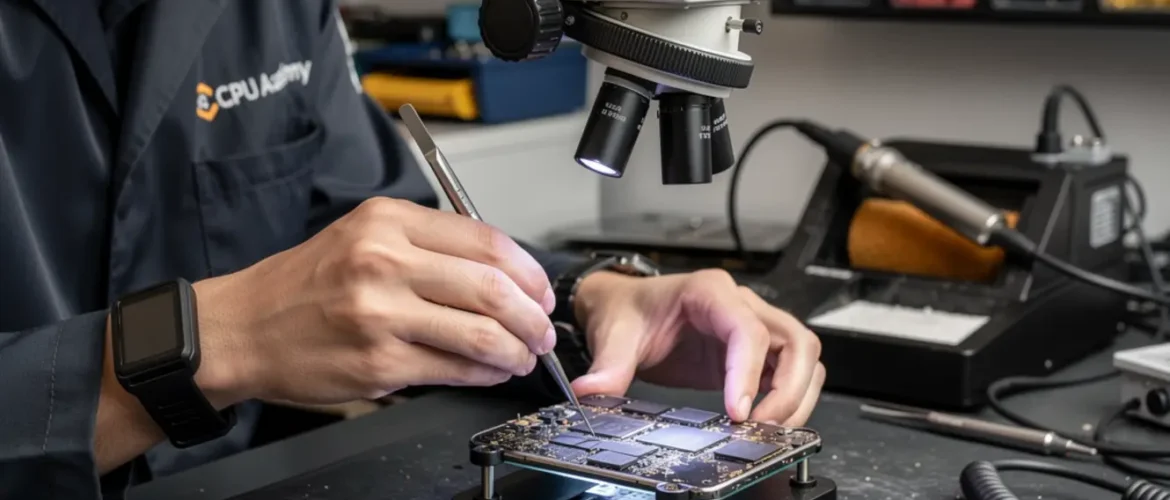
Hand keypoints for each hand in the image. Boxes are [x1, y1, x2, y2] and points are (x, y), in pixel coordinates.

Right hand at [190, 197, 556, 406]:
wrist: (241, 328)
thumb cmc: (303, 285)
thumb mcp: (361, 236)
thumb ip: (427, 245)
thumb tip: (501, 271)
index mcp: (387, 221)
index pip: (485, 240)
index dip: (529, 270)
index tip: (540, 288)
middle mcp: (384, 261)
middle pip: (494, 286)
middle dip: (534, 315)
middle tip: (543, 329)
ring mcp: (381, 314)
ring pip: (482, 333)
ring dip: (517, 350)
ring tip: (523, 356)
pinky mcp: (379, 363)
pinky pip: (455, 369)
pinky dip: (486, 373)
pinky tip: (491, 371)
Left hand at [569, 269, 823, 425]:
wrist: (626, 308)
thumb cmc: (628, 311)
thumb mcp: (615, 334)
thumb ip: (609, 365)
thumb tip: (593, 392)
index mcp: (709, 292)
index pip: (747, 330)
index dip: (747, 372)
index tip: (737, 412)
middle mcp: (741, 304)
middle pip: (796, 340)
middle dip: (789, 388)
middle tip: (762, 426)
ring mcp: (753, 326)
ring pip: (802, 355)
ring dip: (797, 395)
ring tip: (769, 428)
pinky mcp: (754, 352)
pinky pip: (790, 370)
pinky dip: (789, 397)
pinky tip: (765, 420)